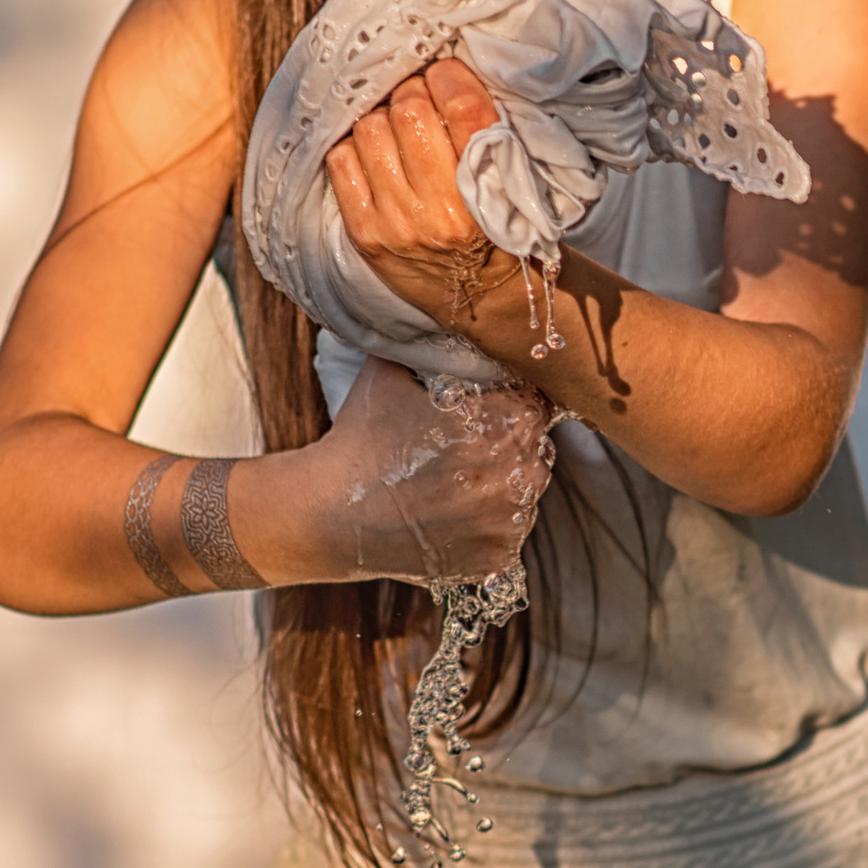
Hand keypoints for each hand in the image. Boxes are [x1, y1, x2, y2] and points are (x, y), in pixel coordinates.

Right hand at [238, 357, 551, 588]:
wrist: (330, 513)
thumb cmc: (361, 439)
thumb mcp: (392, 370)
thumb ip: (429, 341)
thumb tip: (439, 308)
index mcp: (507, 423)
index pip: (537, 404)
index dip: (510, 404)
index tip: (483, 411)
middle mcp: (519, 474)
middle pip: (534, 449)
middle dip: (506, 445)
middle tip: (460, 448)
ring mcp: (510, 522)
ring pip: (525, 494)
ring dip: (500, 486)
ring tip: (451, 483)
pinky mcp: (497, 558)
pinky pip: (509, 535)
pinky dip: (488, 526)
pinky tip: (449, 514)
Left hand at [324, 61, 509, 325]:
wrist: (482, 299)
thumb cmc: (503, 228)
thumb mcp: (517, 182)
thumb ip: (488, 129)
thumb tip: (442, 69)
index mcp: (491, 191)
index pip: (462, 105)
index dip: (448, 75)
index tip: (446, 74)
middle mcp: (444, 210)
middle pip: (410, 109)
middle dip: (412, 92)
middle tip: (420, 98)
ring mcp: (399, 223)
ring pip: (370, 128)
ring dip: (382, 118)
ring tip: (397, 128)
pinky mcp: (366, 234)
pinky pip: (341, 161)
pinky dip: (355, 147)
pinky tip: (374, 154)